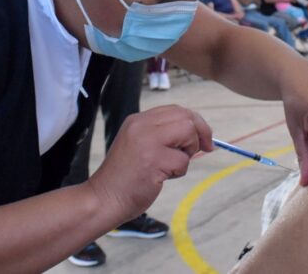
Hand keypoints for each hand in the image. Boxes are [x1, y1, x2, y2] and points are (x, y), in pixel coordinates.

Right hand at [87, 105, 213, 221]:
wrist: (103, 199)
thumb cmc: (125, 177)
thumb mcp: (139, 145)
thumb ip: (161, 135)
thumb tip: (197, 133)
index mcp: (137, 120)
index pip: (176, 109)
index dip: (195, 122)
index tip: (203, 139)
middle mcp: (141, 125)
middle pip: (186, 116)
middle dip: (200, 133)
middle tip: (204, 149)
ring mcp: (146, 141)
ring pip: (188, 132)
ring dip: (188, 152)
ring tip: (171, 166)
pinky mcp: (153, 160)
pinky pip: (183, 161)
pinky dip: (179, 172)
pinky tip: (161, 178)